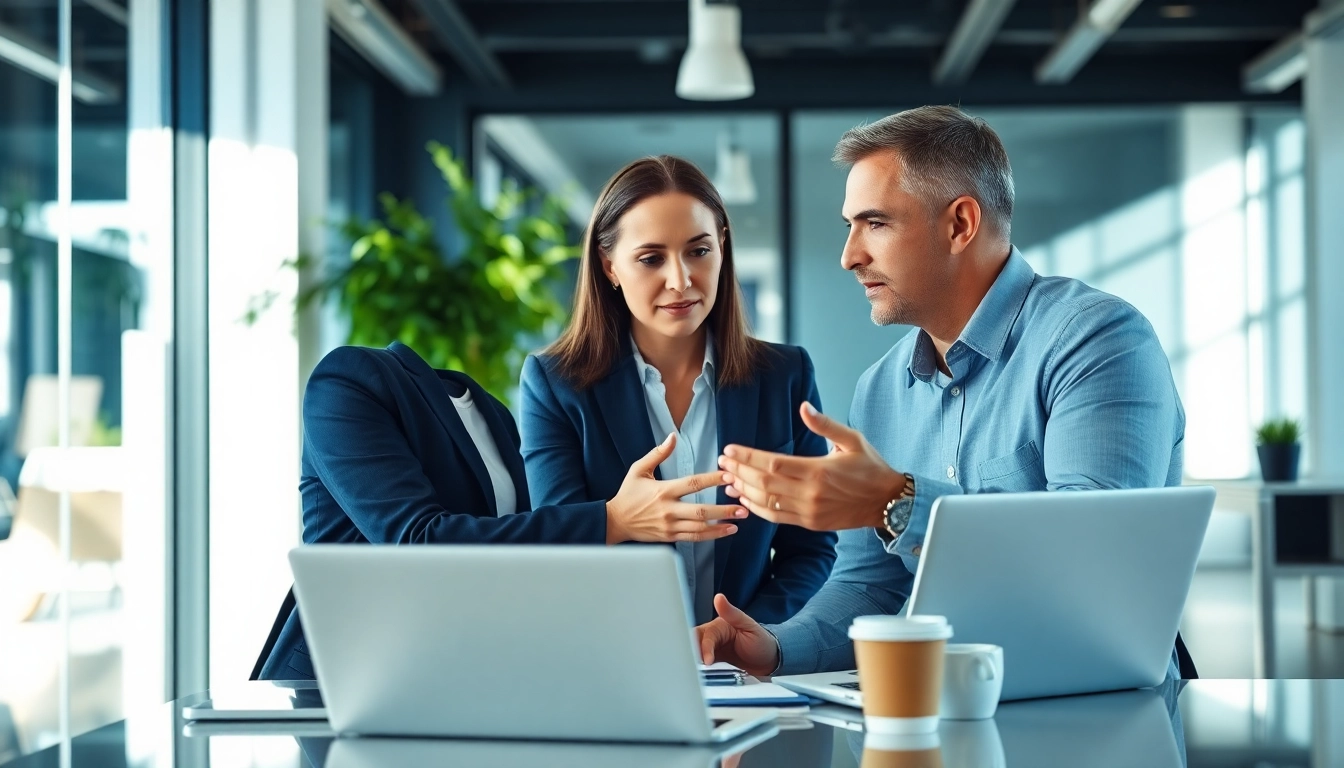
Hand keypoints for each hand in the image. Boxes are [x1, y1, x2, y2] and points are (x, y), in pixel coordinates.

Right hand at [606, 433, 747, 544]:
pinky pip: (694, 538)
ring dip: (722, 524)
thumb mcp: (638, 469)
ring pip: (700, 528)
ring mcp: (670, 526)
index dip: (712, 480)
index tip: (729, 476)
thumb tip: (672, 437)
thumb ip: (658, 453)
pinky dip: (712, 535)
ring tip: (739, 520)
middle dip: (724, 509)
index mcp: (663, 490)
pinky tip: (726, 531)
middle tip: (743, 506)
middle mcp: (668, 510)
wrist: (614, 522)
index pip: (692, 484)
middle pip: (701, 511)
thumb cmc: (628, 494)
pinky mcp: (670, 537)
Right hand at [696, 594, 779, 676]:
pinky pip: (702, 665)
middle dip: (692, 652)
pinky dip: (700, 670)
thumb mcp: (750, 627)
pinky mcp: (714, 663)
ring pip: (695, 653)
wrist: (769, 661)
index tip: (707, 661)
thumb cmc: (761, 641)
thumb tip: (719, 597)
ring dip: (695, 661)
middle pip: (694, 642)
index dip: (705, 648)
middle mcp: (713, 637)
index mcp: (720, 626)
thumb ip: (733, 613)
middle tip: (695, 666)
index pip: (707, 635)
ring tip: (697, 673)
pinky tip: (701, 676)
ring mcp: (713, 650)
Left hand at [718, 402, 906, 531]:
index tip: (729, 450)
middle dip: (739, 472)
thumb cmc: (871, 468)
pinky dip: (758, 509)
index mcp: (818, 471)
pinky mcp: (810, 523)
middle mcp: (810, 493)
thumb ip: (824, 424)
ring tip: (727, 480)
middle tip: (722, 462)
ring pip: (767, 502)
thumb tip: (803, 407)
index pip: (773, 464)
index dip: (748, 457)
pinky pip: (777, 517)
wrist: (887, 502)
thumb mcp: (852, 440)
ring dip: (744, 491)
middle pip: (764, 483)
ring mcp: (809, 511)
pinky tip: (745, 499)